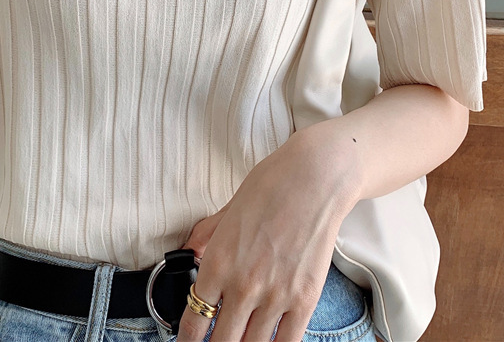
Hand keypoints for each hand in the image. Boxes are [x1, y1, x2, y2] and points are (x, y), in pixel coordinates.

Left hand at [176, 130, 359, 341]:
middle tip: (218, 339)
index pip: (194, 321)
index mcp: (218, 263)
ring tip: (243, 340)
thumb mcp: (230, 208)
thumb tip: (191, 251)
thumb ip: (208, 235)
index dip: (188, 339)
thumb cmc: (273, 185)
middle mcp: (243, 286)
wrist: (315, 176)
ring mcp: (275, 296)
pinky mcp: (305, 299)